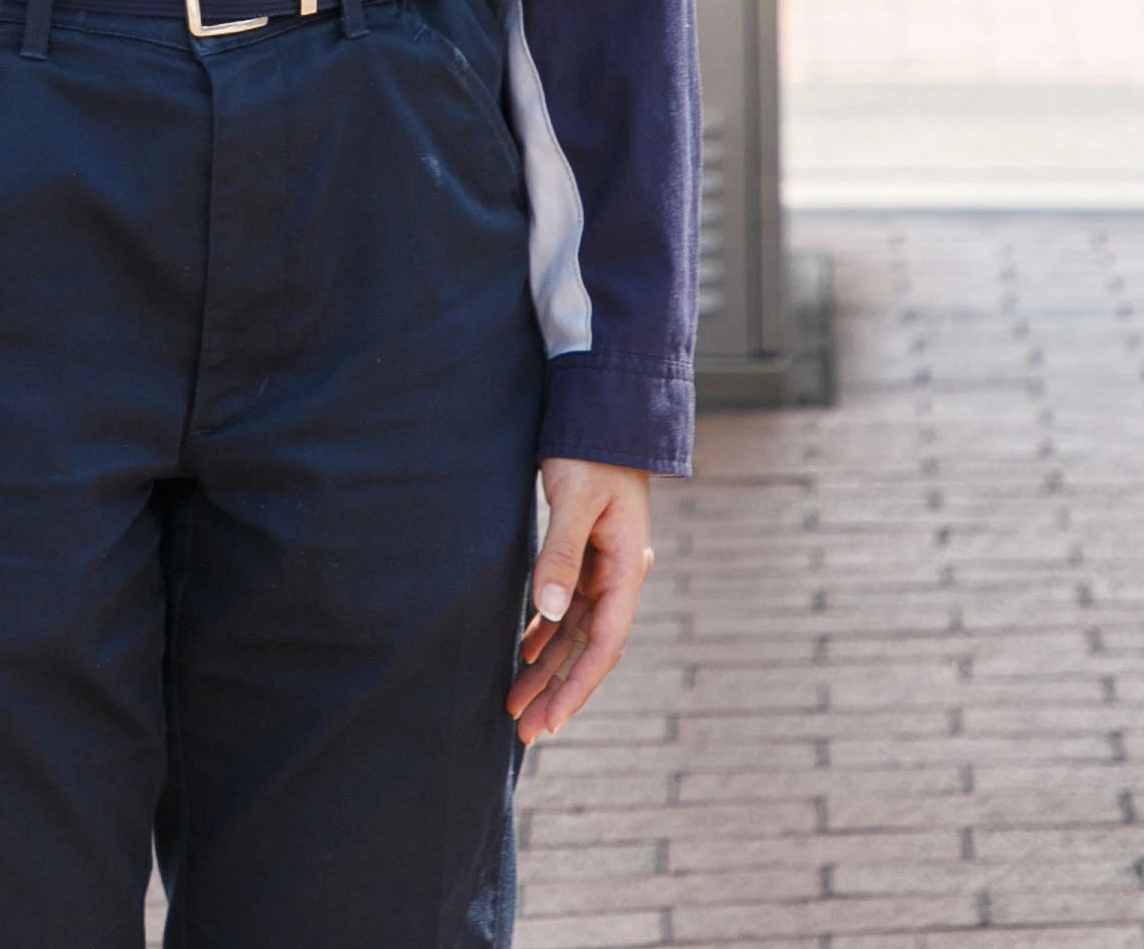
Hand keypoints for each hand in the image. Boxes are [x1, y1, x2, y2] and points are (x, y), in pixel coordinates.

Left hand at [508, 456, 652, 744]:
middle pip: (588, 648)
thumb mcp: (574, 500)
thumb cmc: (591, 452)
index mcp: (627, 567)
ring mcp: (603, 567)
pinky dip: (543, 633)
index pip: (604, 643)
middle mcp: (619, 575)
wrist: (603, 412)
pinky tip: (521, 653)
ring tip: (516, 705)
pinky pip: (565, 608)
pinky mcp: (584, 555)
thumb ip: (559, 555)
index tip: (550, 720)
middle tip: (525, 732)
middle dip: (558, 690)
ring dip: (546, 668)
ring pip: (573, 632)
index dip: (577, 686)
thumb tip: (549, 613)